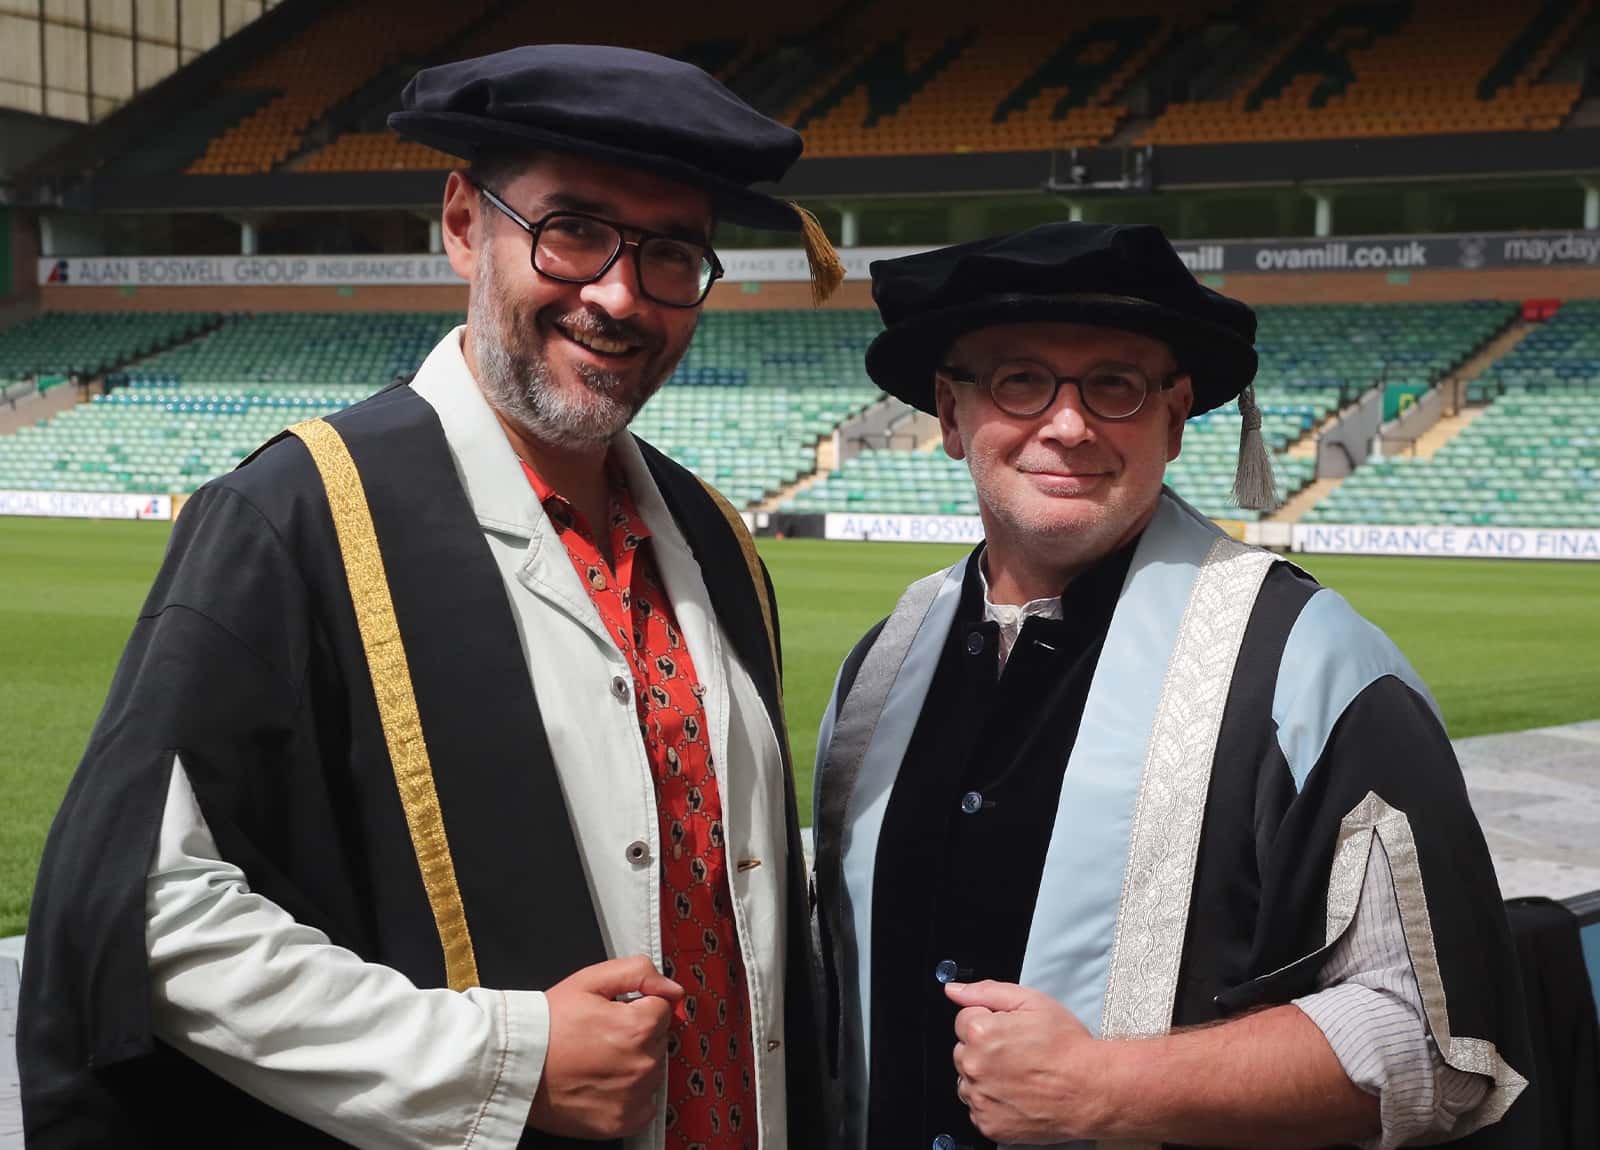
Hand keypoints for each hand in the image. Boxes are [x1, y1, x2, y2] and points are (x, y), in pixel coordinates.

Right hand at [527, 955, 684, 1138]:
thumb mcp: (590, 980)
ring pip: (652, 1071)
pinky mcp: (622, 1122)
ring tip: (598, 1060)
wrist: (515, 1066)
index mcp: (638, 1027)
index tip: (613, 1014)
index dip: (637, 1007)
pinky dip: (630, 1095)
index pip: (662, 1009)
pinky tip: (603, 1083)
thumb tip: (673, 990)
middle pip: (659, 1041)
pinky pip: (644, 1104)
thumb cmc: (549, 1023)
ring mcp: (633, 1096)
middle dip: (638, 1034)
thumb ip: (638, 973)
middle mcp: (642, 1064)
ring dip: (634, 1064)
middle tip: (601, 1037)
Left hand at [947, 980, 1104, 1144]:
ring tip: (1019, 1075)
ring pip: (968, 1080)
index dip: (989, 1022)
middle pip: (963, 1050)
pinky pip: (978, 1107)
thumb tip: (954, 990)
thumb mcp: (1031, 1001)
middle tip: (1017, 1053)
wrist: (1091, 1090)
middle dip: (984, 1049)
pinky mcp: (988, 1123)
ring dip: (985, 1076)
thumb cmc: (1067, 1047)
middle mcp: (974, 1066)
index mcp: (980, 1033)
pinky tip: (1017, 1094)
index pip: (963, 1020)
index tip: (1009, 1031)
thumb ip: (986, 992)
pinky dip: (992, 1102)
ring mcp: (980, 1098)